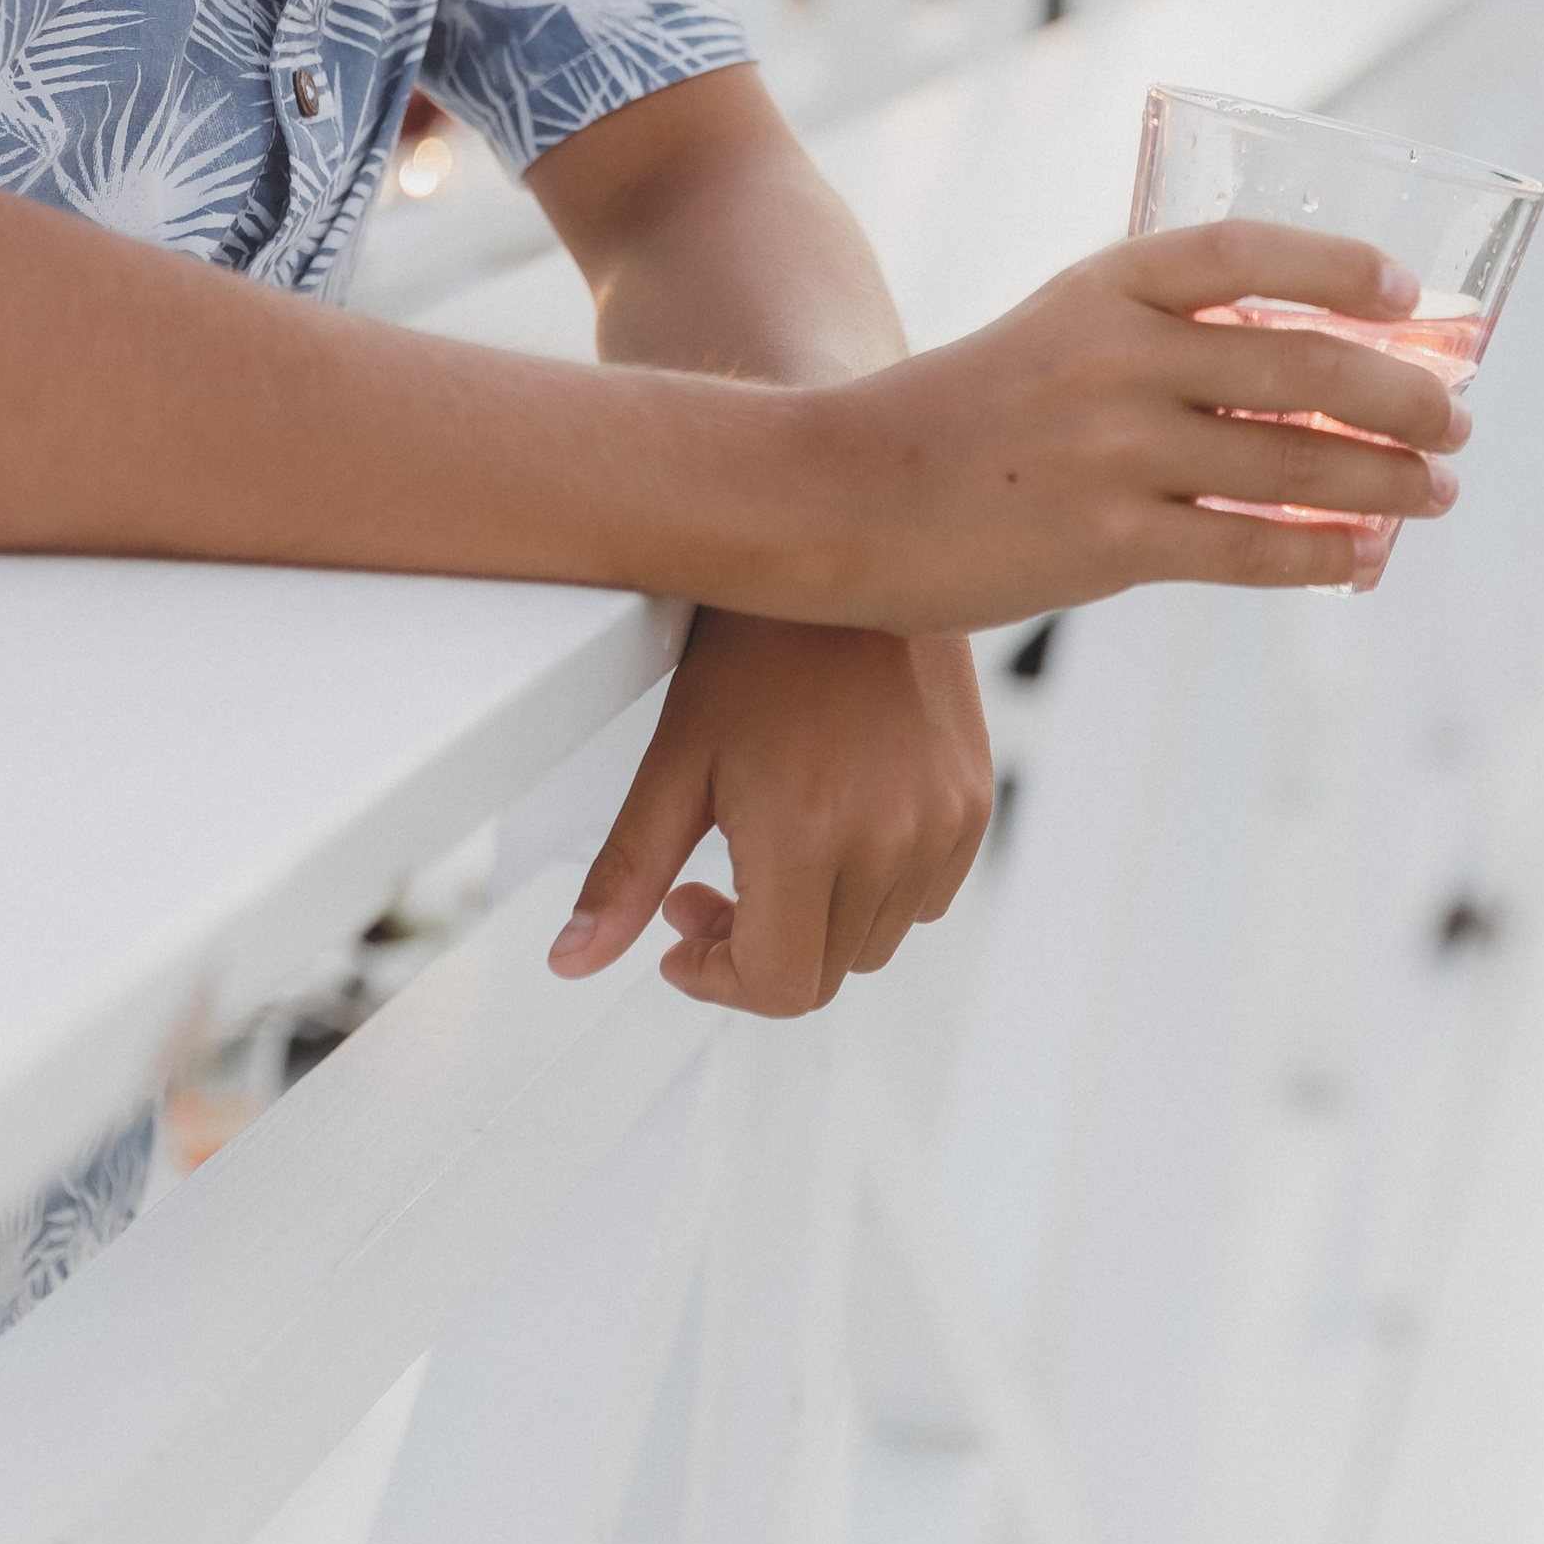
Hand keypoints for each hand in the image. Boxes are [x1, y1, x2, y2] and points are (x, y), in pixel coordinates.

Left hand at [547, 611, 992, 1015]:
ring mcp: (941, 825)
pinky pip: (923, 897)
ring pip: (872, 942)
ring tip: (769, 846)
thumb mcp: (677, 758)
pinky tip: (833, 825)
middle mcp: (888, 839)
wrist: (851, 556)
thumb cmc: (758, 646)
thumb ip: (627, 872)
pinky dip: (873, 889)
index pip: (779, 988)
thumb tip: (573, 960)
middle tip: (708, 886)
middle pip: (823, 975)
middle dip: (755, 950)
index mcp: (806, 834)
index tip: (684, 936)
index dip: (719, 979)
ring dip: (814, 922)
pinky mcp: (971, 805)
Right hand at [799, 223, 1468, 631]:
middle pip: (1300, 364)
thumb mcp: (1053, 332)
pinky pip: (1251, 546)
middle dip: (1403, 394)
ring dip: (1390, 478)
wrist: (842, 494)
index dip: (1339, 266)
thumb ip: (1154, 336)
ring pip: (1295, 462)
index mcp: (1100, 286)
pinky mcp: (1108, 543)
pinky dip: (1322, 554)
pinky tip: (1361, 558)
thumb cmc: (964, 416)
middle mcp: (1114, 357)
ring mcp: (1112, 451)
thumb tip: (1297, 367)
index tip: (1406, 292)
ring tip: (1440, 486)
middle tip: (1457, 418)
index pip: (1244, 251)